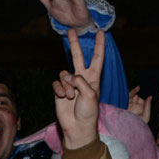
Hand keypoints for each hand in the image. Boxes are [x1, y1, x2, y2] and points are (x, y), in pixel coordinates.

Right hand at [53, 29, 103, 149]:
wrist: (77, 127)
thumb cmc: (89, 113)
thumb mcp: (90, 94)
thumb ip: (80, 80)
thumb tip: (67, 76)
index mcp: (94, 78)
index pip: (97, 58)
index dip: (99, 45)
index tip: (101, 32)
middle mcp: (82, 79)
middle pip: (78, 57)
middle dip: (75, 44)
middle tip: (71, 31)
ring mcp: (70, 85)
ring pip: (64, 73)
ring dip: (66, 84)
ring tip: (70, 96)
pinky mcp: (60, 91)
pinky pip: (57, 83)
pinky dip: (59, 90)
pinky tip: (63, 97)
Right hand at [126, 86, 150, 122]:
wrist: (126, 129)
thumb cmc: (137, 125)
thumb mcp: (145, 117)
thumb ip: (148, 107)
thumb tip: (150, 96)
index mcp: (140, 110)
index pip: (143, 101)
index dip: (145, 98)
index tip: (149, 95)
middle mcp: (134, 107)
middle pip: (138, 97)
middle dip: (140, 94)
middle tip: (143, 91)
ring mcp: (129, 105)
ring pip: (133, 96)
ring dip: (136, 92)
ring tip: (139, 88)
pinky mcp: (123, 104)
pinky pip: (128, 96)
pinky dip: (133, 92)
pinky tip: (137, 88)